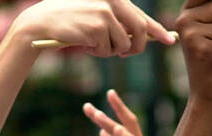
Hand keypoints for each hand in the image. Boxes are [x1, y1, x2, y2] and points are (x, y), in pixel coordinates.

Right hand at [16, 0, 172, 57]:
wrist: (41, 22)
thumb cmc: (68, 21)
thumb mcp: (95, 15)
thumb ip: (116, 22)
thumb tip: (137, 40)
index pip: (142, 16)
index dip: (157, 30)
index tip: (170, 40)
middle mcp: (114, 2)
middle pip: (138, 33)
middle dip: (134, 48)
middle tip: (124, 54)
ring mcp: (105, 15)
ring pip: (121, 45)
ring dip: (108, 51)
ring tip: (92, 43)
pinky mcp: (96, 28)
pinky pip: (106, 50)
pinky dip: (96, 52)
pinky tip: (83, 44)